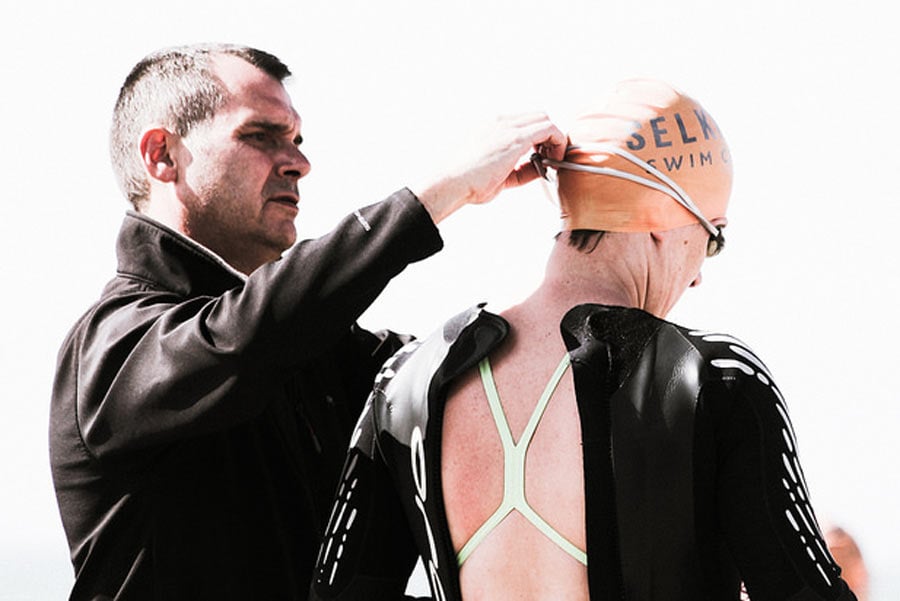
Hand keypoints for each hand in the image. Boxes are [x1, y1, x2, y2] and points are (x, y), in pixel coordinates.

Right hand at [412, 113, 565, 223]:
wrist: (449, 183)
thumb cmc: (464, 183)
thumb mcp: (494, 173)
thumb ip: (516, 169)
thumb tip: (536, 169)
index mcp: (489, 127)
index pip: (523, 123)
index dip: (537, 138)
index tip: (540, 156)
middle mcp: (499, 122)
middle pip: (537, 116)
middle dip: (548, 135)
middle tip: (549, 157)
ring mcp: (507, 127)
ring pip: (544, 119)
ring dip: (554, 138)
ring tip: (553, 160)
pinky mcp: (516, 138)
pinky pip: (549, 129)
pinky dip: (558, 142)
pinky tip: (554, 161)